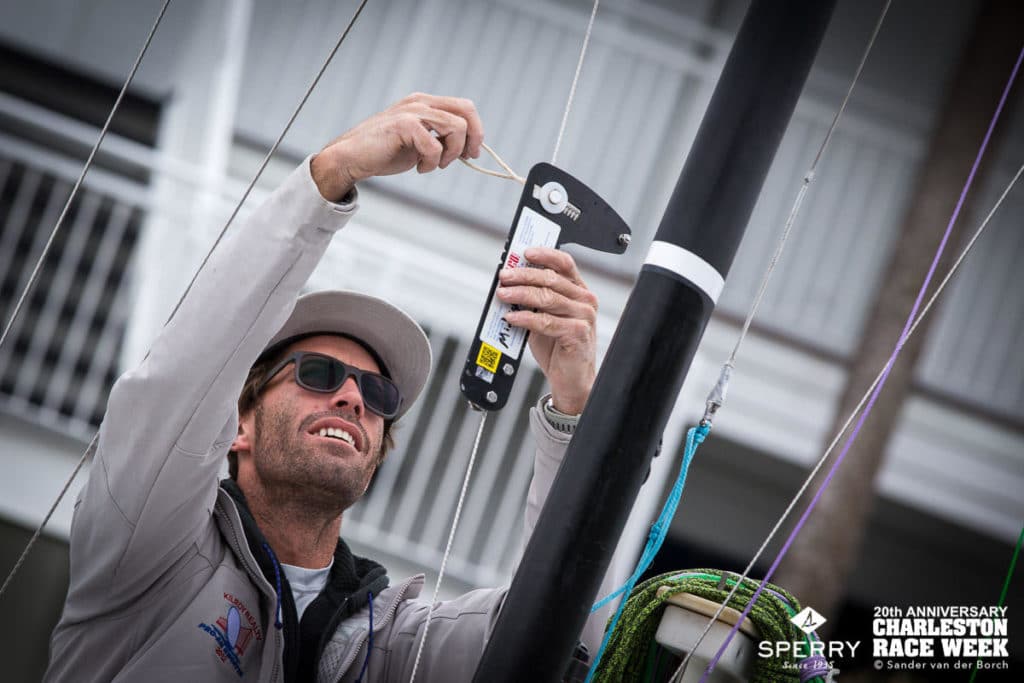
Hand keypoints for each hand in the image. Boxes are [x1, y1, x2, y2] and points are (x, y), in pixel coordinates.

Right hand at [311, 93, 483, 200]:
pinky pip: (434, 145)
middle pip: (466, 112)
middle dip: (472, 139)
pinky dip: (432, 162)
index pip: (464, 108)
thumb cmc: (384, 152)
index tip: (471, 153)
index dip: (476, 131)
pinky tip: (419, 168)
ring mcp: (411, 111)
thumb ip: (441, 140)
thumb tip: (469, 149)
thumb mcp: (419, 143)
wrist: (351, 158)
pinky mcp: (403, 125)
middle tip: (464, 158)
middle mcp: (420, 103)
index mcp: (425, 103)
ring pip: (455, 127)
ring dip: (451, 153)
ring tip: (434, 165)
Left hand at [496, 248, 596, 414]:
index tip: (524, 252)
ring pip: (547, 298)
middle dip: (524, 275)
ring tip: (502, 295)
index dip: (545, 254)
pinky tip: (511, 318)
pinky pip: (546, 321)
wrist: (571, 379)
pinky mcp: (577, 333)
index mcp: (579, 291)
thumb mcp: (545, 317)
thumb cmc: (557, 347)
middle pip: (552, 279)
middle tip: (504, 276)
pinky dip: (525, 319)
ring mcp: (583, 317)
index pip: (565, 264)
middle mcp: (584, 301)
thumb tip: (509, 284)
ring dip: (520, 295)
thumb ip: (534, 300)